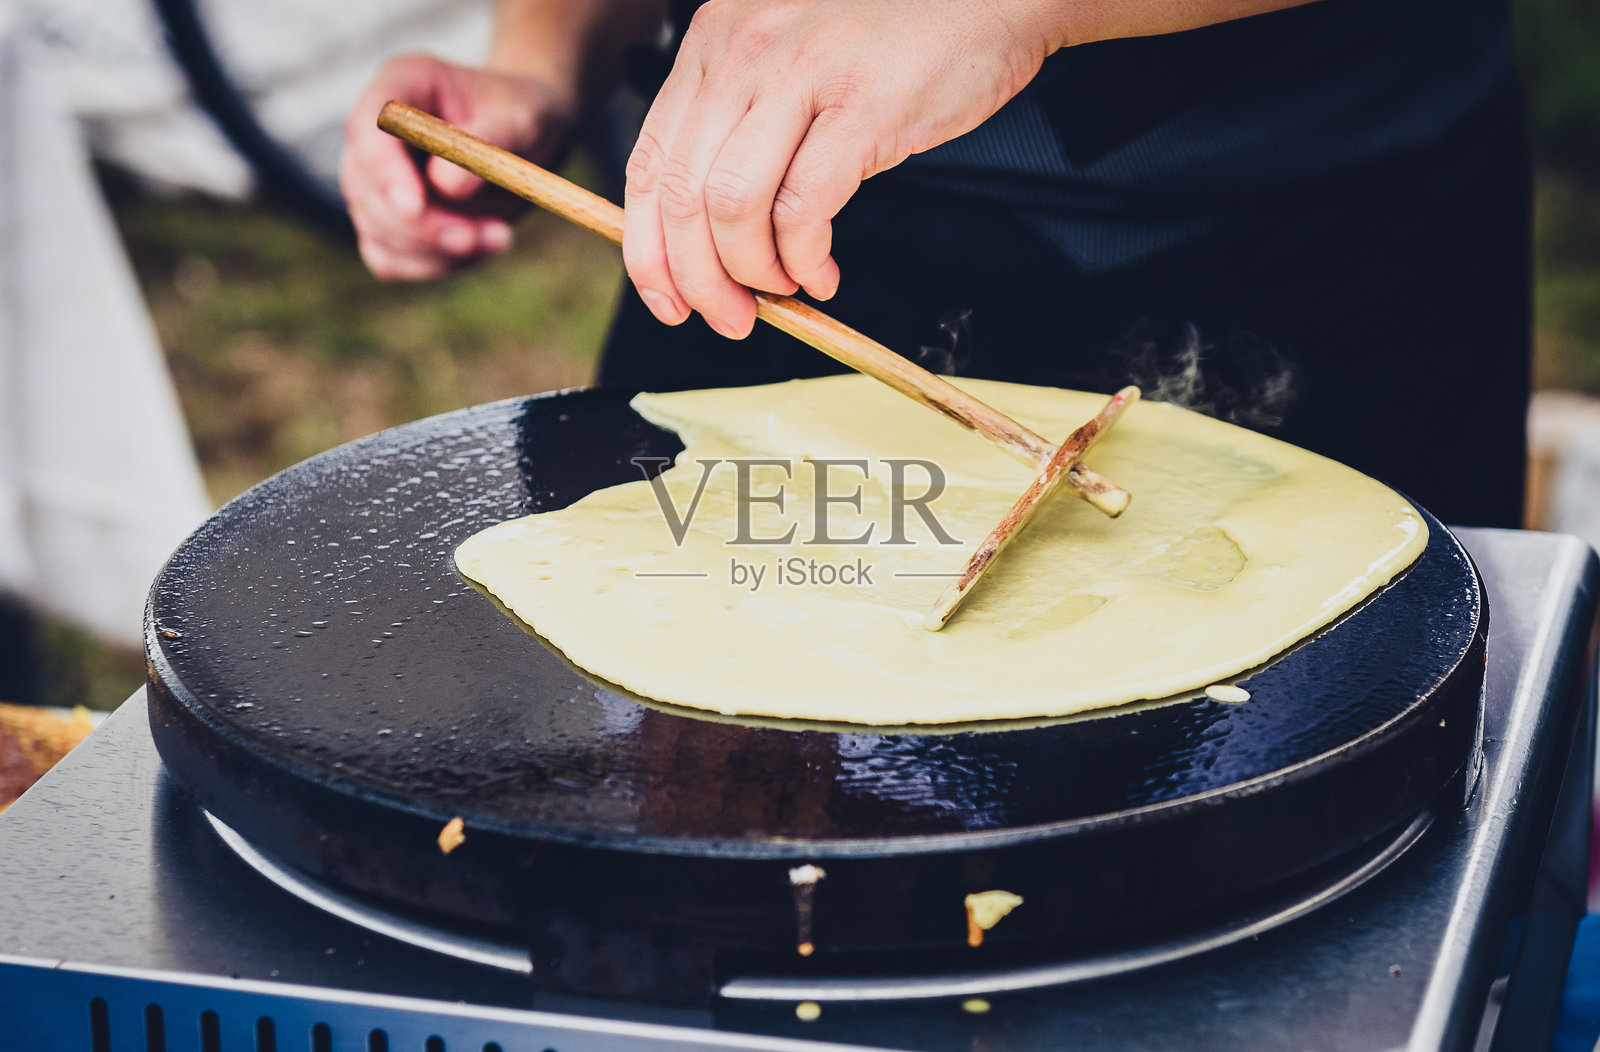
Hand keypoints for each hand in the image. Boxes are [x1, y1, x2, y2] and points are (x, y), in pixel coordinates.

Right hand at [341, 54, 577, 279]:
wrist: (526, 138)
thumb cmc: (523, 116)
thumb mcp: (520, 119)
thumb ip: (486, 143)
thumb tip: (445, 186)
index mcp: (401, 86)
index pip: (368, 127)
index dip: (384, 171)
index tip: (415, 208)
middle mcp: (375, 133)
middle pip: (367, 188)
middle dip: (422, 226)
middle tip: (486, 237)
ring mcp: (375, 179)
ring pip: (378, 230)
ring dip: (438, 250)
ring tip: (501, 237)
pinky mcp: (388, 221)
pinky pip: (392, 258)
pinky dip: (434, 264)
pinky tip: (480, 249)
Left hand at [620, 0, 1056, 337]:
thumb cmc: (897, 32)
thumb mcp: (790, 56)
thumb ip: (741, 120)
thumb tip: (704, 228)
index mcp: (716, 42)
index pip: (647, 164)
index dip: (648, 249)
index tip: (667, 298)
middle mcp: (746, 52)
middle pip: (683, 196)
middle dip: (698, 279)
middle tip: (729, 316)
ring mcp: (803, 75)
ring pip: (734, 208)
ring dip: (752, 273)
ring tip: (783, 290)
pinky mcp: (862, 106)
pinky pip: (805, 210)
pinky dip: (804, 260)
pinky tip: (821, 272)